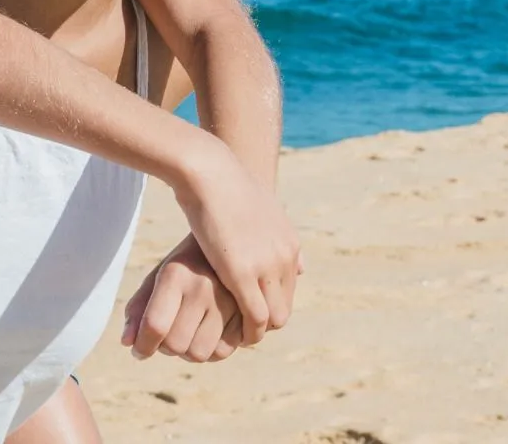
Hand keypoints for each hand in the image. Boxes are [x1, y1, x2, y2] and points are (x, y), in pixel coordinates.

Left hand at [124, 234, 242, 361]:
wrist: (231, 243)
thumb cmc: (186, 264)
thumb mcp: (159, 275)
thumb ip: (139, 307)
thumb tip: (127, 343)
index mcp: (175, 274)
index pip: (155, 325)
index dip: (142, 346)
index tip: (139, 351)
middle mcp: (202, 287)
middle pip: (176, 345)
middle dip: (164, 348)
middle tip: (165, 338)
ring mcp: (228, 300)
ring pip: (199, 354)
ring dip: (187, 353)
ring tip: (186, 336)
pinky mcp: (247, 312)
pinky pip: (223, 352)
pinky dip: (210, 352)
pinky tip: (206, 336)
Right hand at [169, 139, 300, 347]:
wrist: (210, 171)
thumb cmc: (224, 186)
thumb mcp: (261, 209)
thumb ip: (277, 236)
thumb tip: (297, 263)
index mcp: (289, 245)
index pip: (288, 293)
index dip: (267, 307)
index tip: (243, 314)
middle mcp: (285, 258)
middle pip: (283, 309)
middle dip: (262, 324)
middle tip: (234, 329)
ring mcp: (267, 266)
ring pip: (272, 318)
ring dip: (254, 332)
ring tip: (229, 335)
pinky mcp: (243, 274)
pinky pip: (254, 317)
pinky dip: (245, 331)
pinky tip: (226, 333)